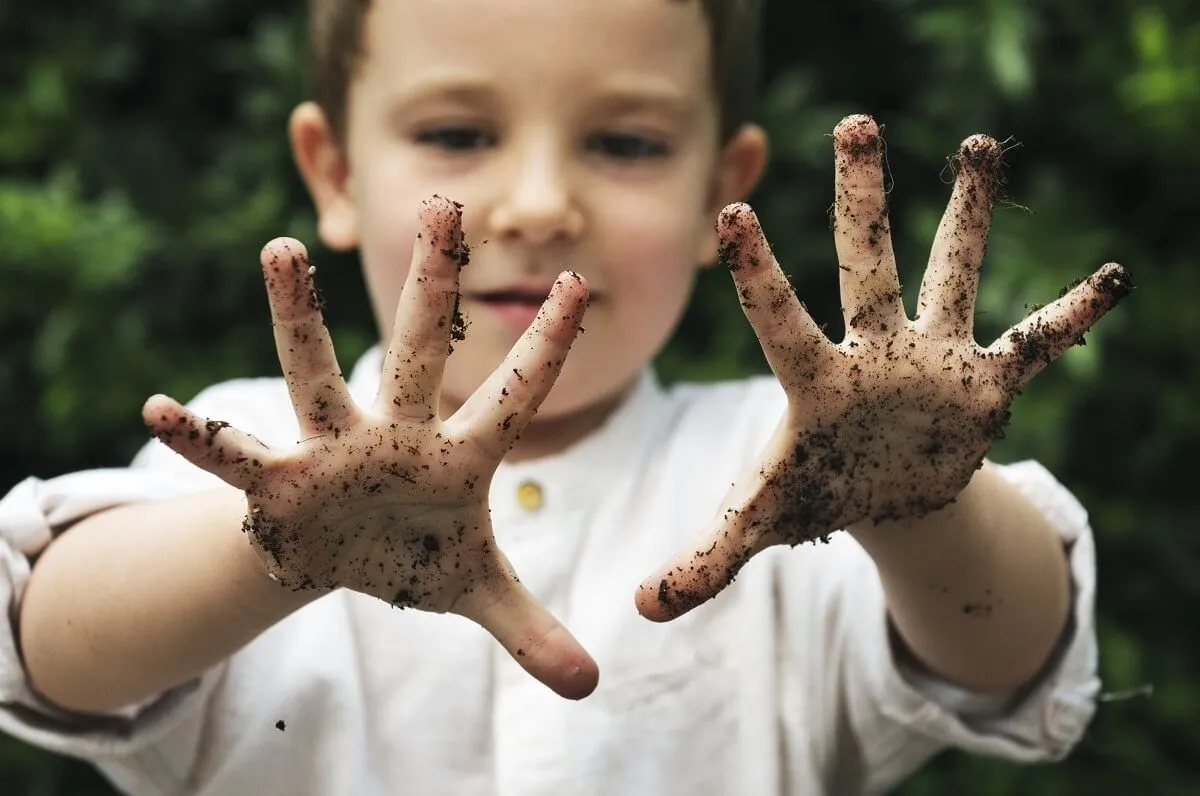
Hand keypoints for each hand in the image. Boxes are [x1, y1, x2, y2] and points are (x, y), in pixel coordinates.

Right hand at [144, 196, 597, 697]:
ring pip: (317, 375)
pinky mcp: (281, 482)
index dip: (547, 348)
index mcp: (456, 458)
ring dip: (299, 318)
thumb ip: (531, 629)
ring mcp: (334, 451)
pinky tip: (159, 411)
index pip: (513, 396)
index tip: (583, 285)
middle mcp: (395, 436)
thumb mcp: (476, 593)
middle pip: (417, 352)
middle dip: (434, 287)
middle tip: (446, 204)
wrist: (340, 560)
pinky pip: (237, 456)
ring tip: (280, 248)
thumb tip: (590, 686)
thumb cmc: (414, 556)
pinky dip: (201, 439)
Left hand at [637, 114, 1130, 620]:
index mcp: (815, 382)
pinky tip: (1112, 276)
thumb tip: (642, 609)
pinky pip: (1037, 344)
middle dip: (862, 199)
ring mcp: (931, 360)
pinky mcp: (983, 383)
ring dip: (968, 217)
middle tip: (853, 123)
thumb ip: (706, 558)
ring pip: (952, 275)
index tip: (734, 210)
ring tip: (979, 146)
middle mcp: (873, 353)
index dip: (758, 272)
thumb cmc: (815, 494)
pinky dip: (1074, 317)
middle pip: (866, 265)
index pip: (779, 320)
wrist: (883, 495)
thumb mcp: (762, 523)